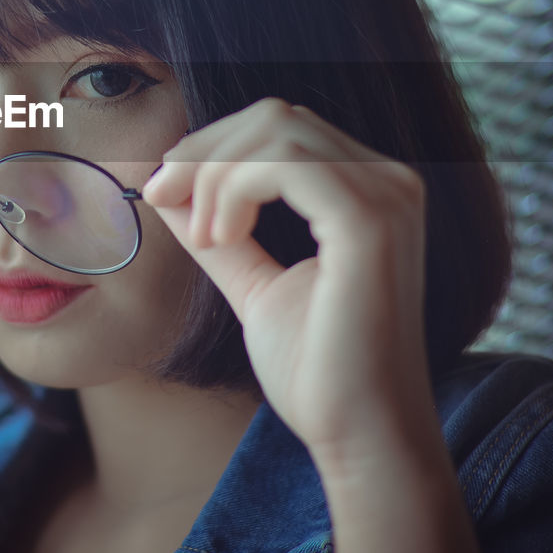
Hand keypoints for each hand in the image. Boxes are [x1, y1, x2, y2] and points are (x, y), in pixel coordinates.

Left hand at [141, 98, 436, 466]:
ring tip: (203, 236)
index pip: (281, 127)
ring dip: (214, 176)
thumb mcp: (256, 286)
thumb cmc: (319, 372)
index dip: (212, 147)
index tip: (162, 190)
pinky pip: (283, 165)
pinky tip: (220, 237)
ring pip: (275, 132)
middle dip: (204, 152)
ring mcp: (388, 197)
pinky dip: (233, 190)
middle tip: (162, 198)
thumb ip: (221, 235)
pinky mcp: (371, 222)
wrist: (359, 435)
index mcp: (371, 191)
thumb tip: (168, 190)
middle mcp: (390, 182)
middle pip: (275, 117)